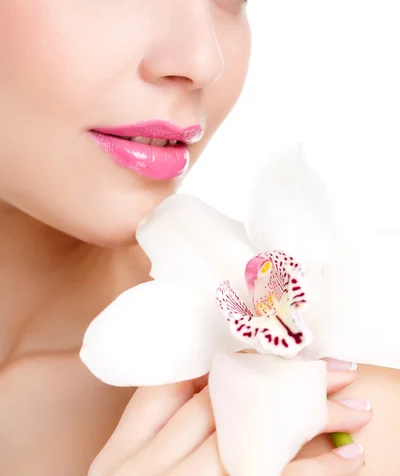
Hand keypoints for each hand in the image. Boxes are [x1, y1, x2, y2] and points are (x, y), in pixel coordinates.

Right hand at [88, 360, 371, 475]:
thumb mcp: (122, 469)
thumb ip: (153, 421)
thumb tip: (204, 374)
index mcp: (123, 454)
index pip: (180, 387)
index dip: (236, 363)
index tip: (278, 351)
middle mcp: (148, 472)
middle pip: (226, 407)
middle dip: (285, 382)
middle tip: (336, 367)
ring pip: (254, 440)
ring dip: (310, 420)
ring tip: (355, 406)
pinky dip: (314, 469)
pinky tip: (347, 458)